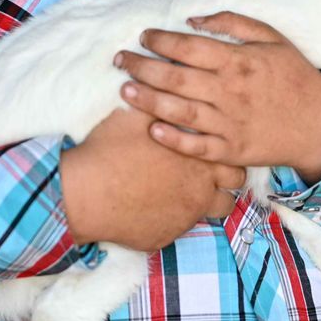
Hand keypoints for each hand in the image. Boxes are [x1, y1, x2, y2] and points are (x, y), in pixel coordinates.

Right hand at [59, 105, 246, 250]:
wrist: (86, 194)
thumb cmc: (110, 151)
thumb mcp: (133, 115)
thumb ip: (156, 101)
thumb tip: (159, 83)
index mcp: (197, 154)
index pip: (231, 150)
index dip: (224, 146)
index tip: (213, 143)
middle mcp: (201, 188)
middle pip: (235, 182)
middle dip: (227, 175)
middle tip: (209, 168)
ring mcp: (186, 216)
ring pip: (219, 211)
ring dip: (210, 200)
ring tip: (191, 190)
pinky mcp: (167, 236)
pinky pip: (183, 229)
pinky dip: (175, 218)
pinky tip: (158, 207)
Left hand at [114, 11, 320, 184]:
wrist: (320, 123)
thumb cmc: (293, 76)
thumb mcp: (271, 39)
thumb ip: (233, 23)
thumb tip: (192, 19)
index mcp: (239, 61)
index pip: (190, 47)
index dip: (161, 39)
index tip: (143, 36)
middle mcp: (231, 91)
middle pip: (176, 77)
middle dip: (142, 66)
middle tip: (120, 60)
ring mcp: (231, 123)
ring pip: (181, 111)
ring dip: (149, 100)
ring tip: (125, 90)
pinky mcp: (233, 151)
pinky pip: (198, 147)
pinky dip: (174, 140)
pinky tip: (152, 129)